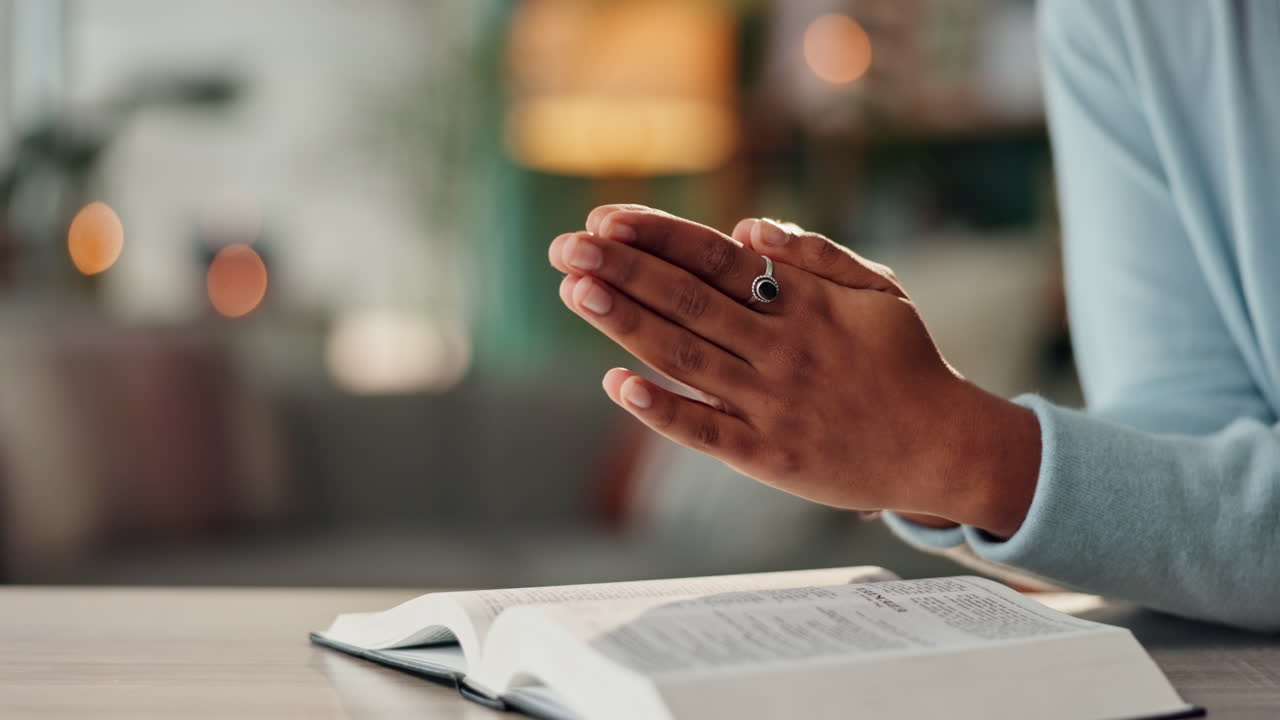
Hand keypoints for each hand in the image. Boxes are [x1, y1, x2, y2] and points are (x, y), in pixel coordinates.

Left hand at [548, 206, 1038, 536]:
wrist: (942, 446)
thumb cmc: (904, 360)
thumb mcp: (878, 288)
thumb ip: (815, 253)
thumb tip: (745, 225)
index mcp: (803, 302)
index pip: (715, 257)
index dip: (657, 236)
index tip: (605, 220)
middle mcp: (781, 348)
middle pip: (688, 301)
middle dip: (622, 271)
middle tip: (565, 249)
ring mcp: (772, 404)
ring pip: (687, 358)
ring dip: (627, 325)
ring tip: (576, 292)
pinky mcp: (768, 457)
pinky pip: (705, 431)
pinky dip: (662, 409)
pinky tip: (616, 384)